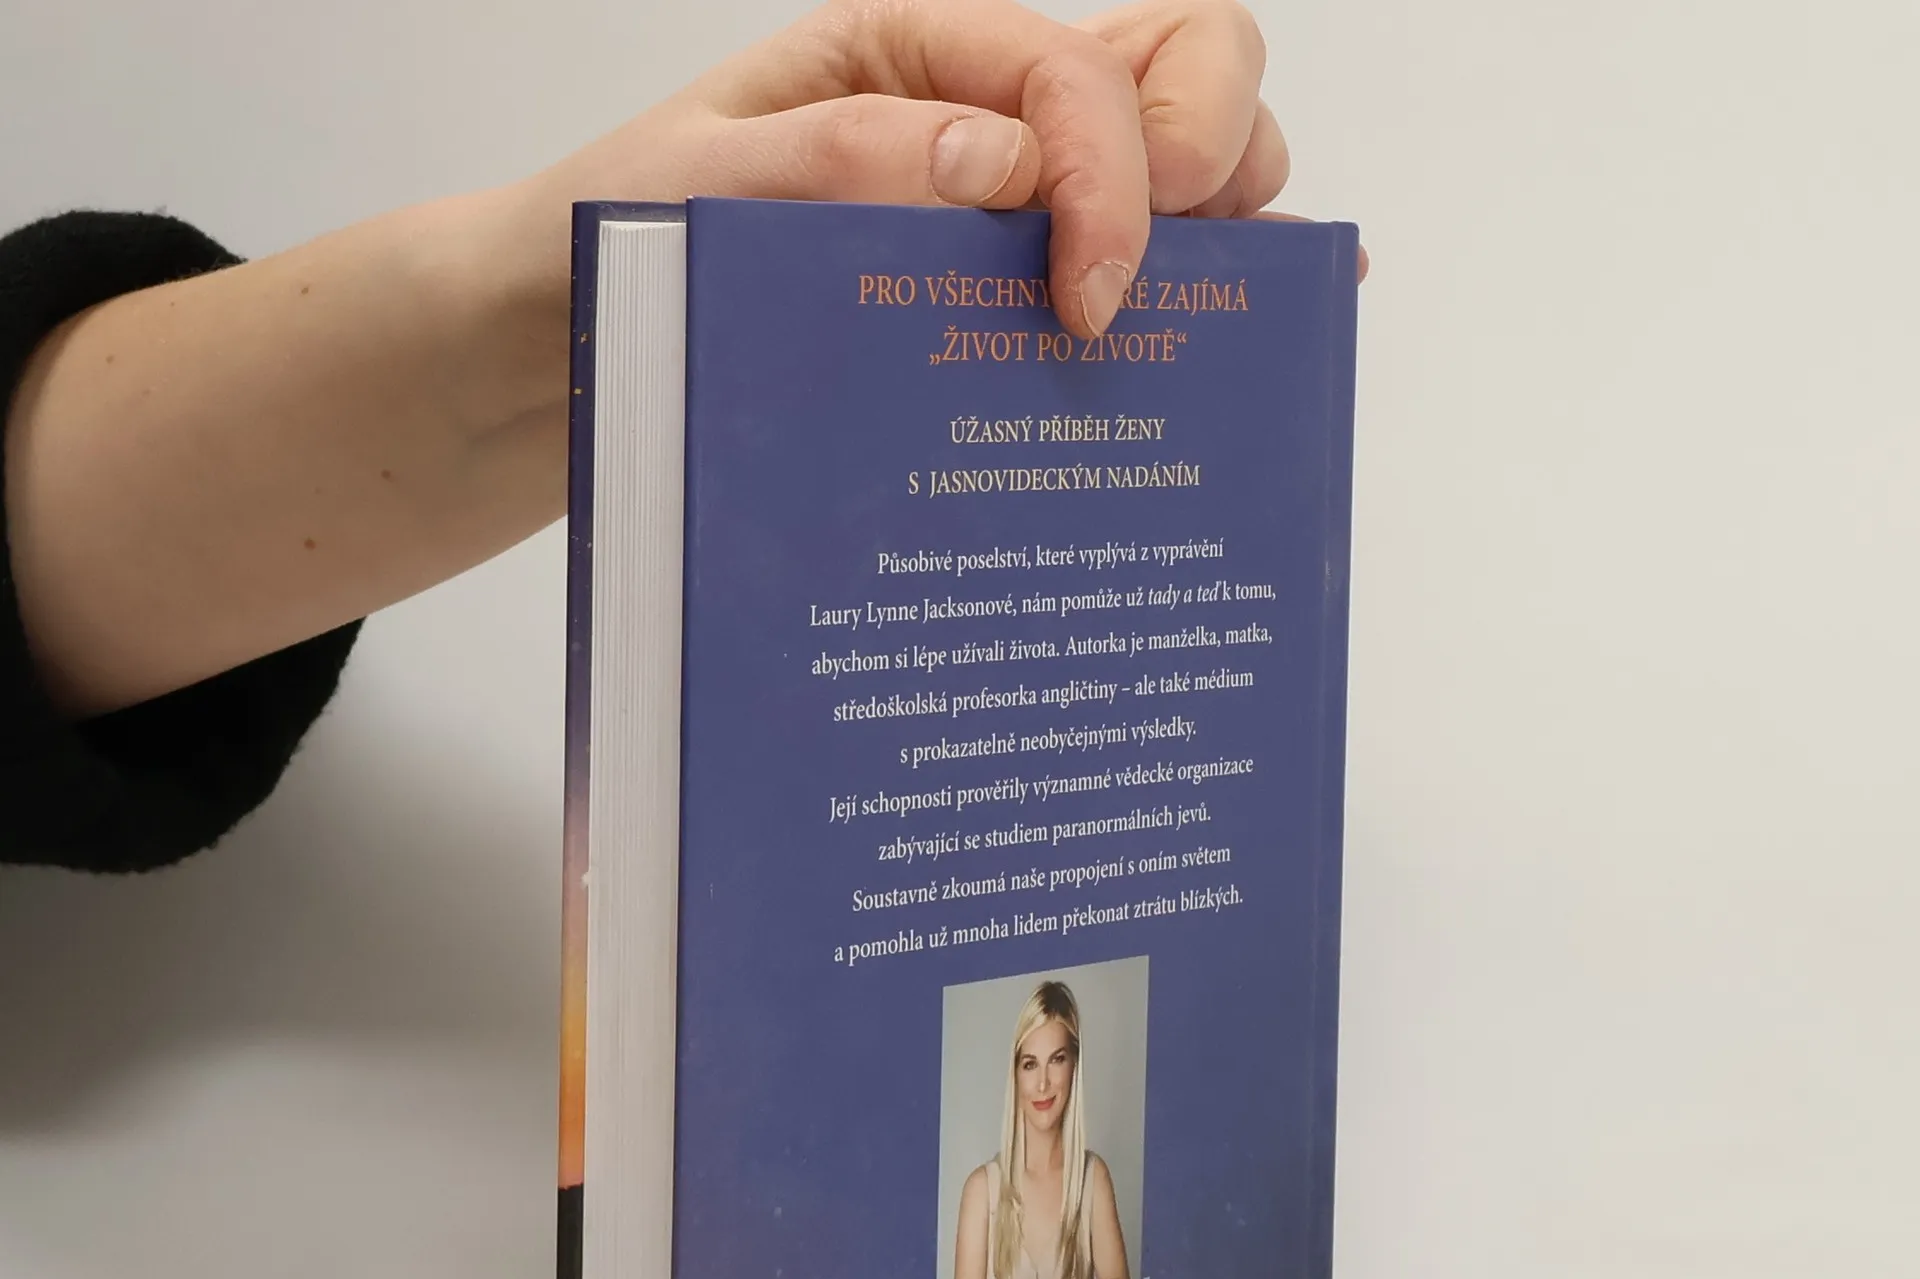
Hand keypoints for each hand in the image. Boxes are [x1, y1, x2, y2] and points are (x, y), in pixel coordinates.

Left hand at [541, 0, 1293, 336]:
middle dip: (1208, 151)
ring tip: (1192, 316)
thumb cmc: (627, 238)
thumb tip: (1002, 160)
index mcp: (917, 51)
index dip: (1108, 175)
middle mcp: (991, 106)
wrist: (577, 338)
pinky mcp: (1023, 285)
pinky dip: (1216, 285)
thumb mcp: (700, 183)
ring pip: (1195, 156)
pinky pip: (1154, 258)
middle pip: (1185, 64)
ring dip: (1228, 218)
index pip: (1072, 69)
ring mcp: (1023, 196)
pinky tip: (1247, 335)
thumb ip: (844, 158)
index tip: (1085, 301)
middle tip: (1140, 280)